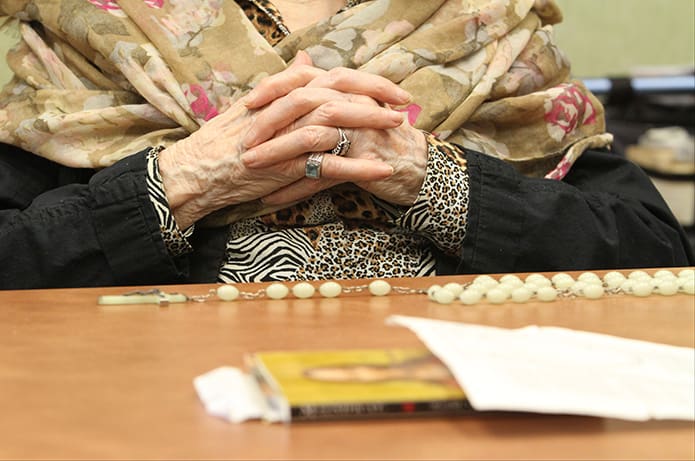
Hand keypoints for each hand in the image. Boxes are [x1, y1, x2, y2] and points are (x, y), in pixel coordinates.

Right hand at [157, 53, 412, 227]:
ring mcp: (284, 136)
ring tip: (399, 127)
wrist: (196, 171)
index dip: (363, 80)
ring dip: (370, 122)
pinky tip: (383, 169)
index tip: (390, 88)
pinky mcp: (285, 166)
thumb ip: (286, 83)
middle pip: (337, 89)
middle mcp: (284, 108)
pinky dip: (359, 166)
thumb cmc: (225, 142)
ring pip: (334, 119)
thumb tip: (308, 60)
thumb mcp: (256, 105)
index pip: (329, 76)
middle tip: (405, 101)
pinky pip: (328, 163)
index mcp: (280, 93)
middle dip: (375, 92)